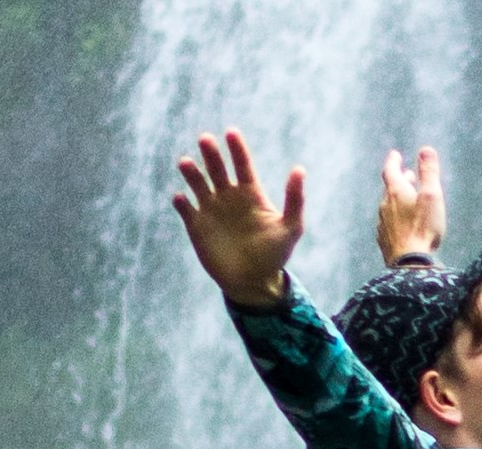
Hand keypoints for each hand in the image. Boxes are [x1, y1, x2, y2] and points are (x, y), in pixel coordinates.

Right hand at [172, 128, 303, 307]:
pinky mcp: (196, 225)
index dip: (237, 148)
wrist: (253, 282)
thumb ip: (294, 200)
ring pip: (197, 183)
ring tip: (186, 163)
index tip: (231, 132)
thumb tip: (299, 169)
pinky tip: (182, 199)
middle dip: (211, 154)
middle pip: (217, 168)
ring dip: (191, 172)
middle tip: (206, 139)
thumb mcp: (290, 228)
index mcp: (251, 194)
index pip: (243, 165)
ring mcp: (211, 210)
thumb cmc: (274, 255)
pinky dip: (181, 202)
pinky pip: (185, 208)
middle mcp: (229, 197)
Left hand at [377, 147, 446, 265]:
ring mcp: (383, 223)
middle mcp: (385, 205)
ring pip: (389, 206)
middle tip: (407, 175)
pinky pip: (389, 223)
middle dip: (399, 180)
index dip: (393, 161)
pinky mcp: (385, 240)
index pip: (390, 170)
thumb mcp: (432, 196)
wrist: (410, 263)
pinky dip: (396, 218)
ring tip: (407, 200)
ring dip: (398, 200)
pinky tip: (402, 225)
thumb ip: (429, 172)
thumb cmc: (423, 228)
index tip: (395, 155)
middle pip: (390, 188)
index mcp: (396, 192)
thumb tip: (426, 149)